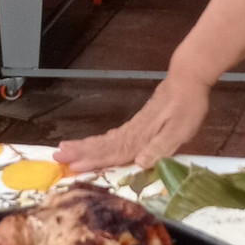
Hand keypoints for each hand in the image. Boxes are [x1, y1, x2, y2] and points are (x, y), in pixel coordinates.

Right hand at [53, 74, 210, 172]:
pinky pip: (114, 135)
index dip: (93, 161)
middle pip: (103, 144)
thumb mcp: (180, 129)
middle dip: (80, 152)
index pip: (113, 152)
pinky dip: (100, 140)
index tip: (73, 166)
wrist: (188, 78)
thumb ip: (161, 147)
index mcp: (141, 136)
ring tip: (65, 148)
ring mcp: (135, 125)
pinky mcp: (140, 122)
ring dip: (85, 146)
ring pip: (105, 139)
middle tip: (56, 156)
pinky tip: (95, 144)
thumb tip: (139, 162)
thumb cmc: (187, 105)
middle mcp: (133, 131)